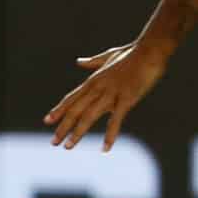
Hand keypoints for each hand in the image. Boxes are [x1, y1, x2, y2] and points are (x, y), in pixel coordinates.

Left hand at [44, 41, 170, 151]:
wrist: (150, 49)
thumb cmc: (132, 52)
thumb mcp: (108, 57)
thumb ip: (93, 62)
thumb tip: (79, 62)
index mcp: (93, 80)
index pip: (71, 98)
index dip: (59, 110)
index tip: (47, 121)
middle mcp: (98, 88)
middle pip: (75, 110)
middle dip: (63, 127)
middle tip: (54, 142)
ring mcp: (111, 94)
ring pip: (89, 116)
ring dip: (77, 133)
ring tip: (68, 147)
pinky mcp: (127, 99)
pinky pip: (116, 120)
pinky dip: (110, 135)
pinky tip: (105, 148)